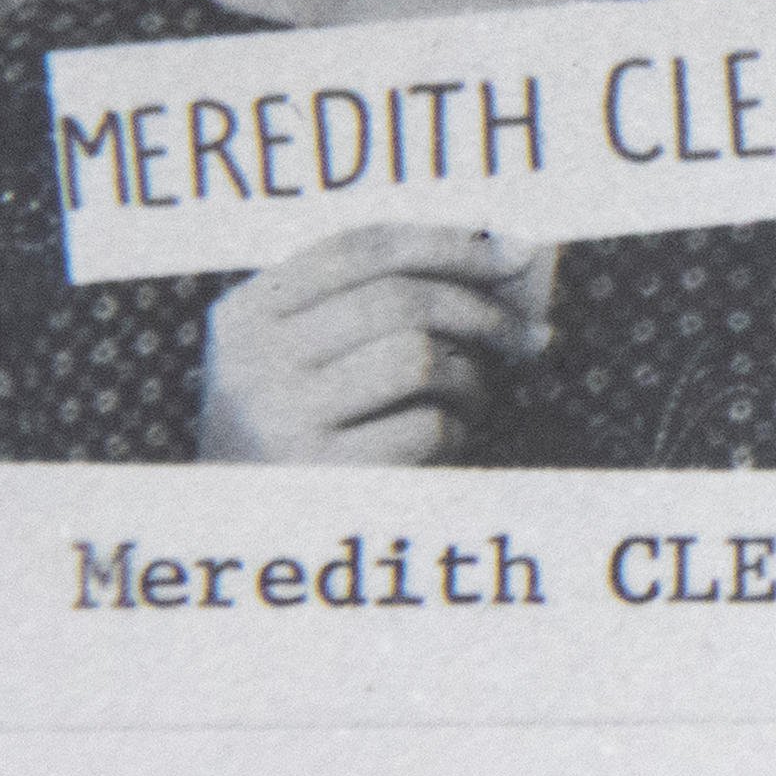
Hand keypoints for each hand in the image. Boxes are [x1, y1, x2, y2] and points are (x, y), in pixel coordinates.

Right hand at [194, 225, 547, 465]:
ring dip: (470, 376)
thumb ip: (372, 302)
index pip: (360, 247)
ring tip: (471, 398)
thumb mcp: (305, 356)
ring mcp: (282, 420)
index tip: (516, 252)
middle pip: (399, 298)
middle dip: (483, 310)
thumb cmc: (303, 428)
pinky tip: (446, 444)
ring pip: (419, 357)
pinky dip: (456, 431)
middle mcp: (253, 362)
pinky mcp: (322, 477)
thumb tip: (501, 259)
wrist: (247, 532)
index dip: (448, 242)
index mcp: (247, 315)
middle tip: (528, 335)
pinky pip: (425, 428)